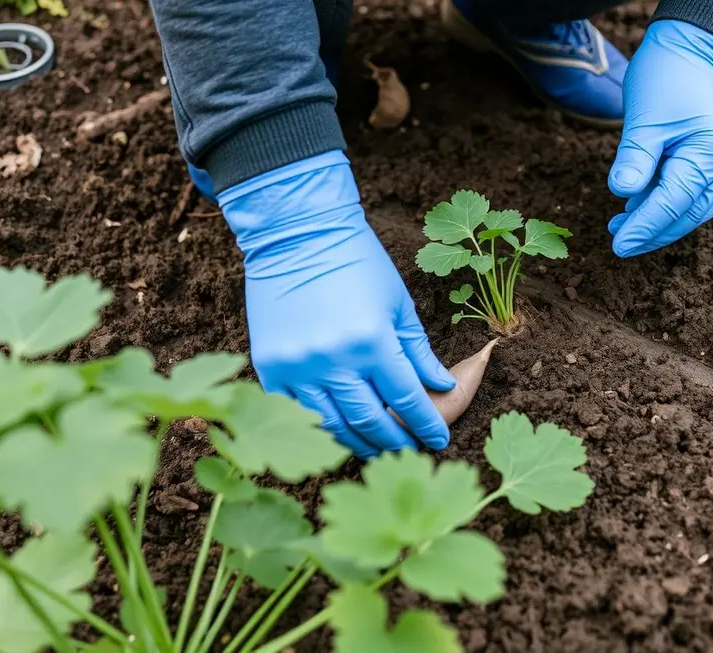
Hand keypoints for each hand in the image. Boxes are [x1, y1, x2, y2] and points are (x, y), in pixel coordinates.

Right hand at [218, 151, 455, 458]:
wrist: (297, 234)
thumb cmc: (356, 262)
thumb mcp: (398, 303)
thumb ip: (418, 350)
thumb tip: (442, 387)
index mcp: (373, 340)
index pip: (407, 399)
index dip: (427, 424)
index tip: (439, 439)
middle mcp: (334, 360)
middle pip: (371, 420)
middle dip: (396, 441)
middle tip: (410, 451)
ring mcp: (298, 367)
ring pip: (333, 425)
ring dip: (359, 442)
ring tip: (377, 447)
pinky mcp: (270, 368)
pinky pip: (299, 412)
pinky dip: (322, 426)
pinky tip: (339, 431)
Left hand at [607, 20, 712, 257]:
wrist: (694, 51)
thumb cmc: (669, 78)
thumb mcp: (645, 118)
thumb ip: (635, 159)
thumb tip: (622, 194)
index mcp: (712, 154)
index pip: (672, 203)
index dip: (644, 227)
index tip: (618, 245)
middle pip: (685, 215)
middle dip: (651, 231)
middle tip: (616, 242)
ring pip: (688, 211)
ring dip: (656, 222)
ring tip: (620, 226)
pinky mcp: (712, 167)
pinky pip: (689, 197)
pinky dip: (664, 206)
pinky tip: (637, 209)